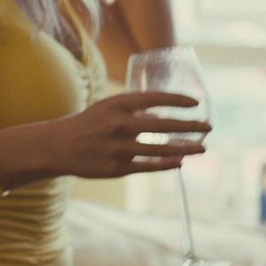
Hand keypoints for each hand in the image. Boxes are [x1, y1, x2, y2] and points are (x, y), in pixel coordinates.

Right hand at [51, 91, 209, 177]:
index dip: (178, 100)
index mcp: (117, 104)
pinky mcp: (116, 168)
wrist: (57, 146)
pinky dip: (167, 164)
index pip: (155, 98)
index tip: (196, 103)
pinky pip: (148, 166)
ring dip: (185, 148)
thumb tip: (165, 115)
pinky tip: (180, 162)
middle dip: (189, 126)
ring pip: (159, 149)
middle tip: (208, 126)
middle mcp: (119, 124)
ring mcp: (118, 148)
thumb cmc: (89, 123)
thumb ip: (135, 109)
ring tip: (203, 147)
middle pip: (163, 125)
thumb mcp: (109, 107)